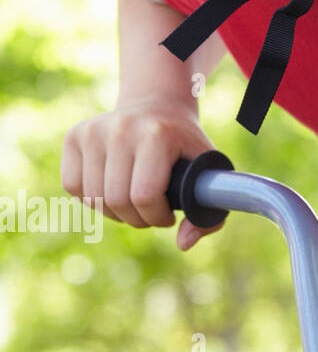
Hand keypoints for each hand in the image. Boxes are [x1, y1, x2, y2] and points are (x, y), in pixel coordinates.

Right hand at [62, 95, 225, 251]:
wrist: (158, 106)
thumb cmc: (186, 146)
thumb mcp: (209, 172)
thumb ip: (208, 213)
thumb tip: (184, 244)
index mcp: (158, 134)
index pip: (145, 196)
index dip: (157, 217)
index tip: (169, 216)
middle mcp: (122, 128)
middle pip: (118, 201)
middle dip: (138, 219)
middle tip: (151, 213)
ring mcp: (94, 130)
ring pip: (94, 199)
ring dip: (116, 213)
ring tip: (135, 203)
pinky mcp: (75, 135)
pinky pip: (74, 187)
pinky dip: (93, 200)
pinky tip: (113, 190)